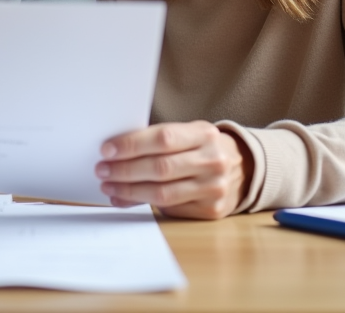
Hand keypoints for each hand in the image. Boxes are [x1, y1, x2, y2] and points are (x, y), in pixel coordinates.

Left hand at [95, 121, 252, 219]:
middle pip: (160, 168)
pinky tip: (124, 199)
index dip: (132, 145)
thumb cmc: (202, 148)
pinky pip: (169, 209)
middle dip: (125, 170)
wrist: (242, 168)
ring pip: (163, 193)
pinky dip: (142, 205)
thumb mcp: (189, 134)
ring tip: (108, 187)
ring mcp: (214, 188)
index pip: (163, 138)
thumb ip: (159, 142)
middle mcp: (213, 161)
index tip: (107, 149)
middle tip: (102, 170)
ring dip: (129, 191)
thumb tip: (114, 153)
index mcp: (205, 134)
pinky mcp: (211, 210)